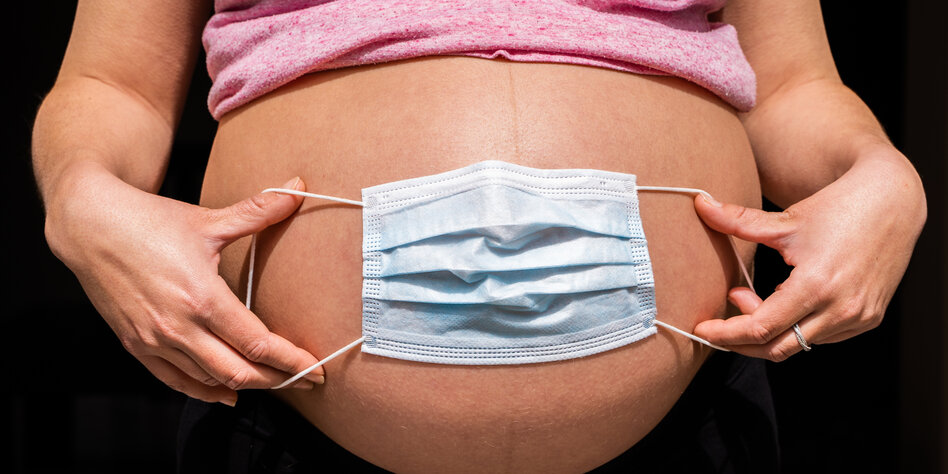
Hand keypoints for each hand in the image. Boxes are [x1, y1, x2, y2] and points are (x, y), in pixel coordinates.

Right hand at [44, 164, 324, 404]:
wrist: (89, 225)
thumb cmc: (148, 221)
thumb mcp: (208, 219)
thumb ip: (258, 211)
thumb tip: (298, 189)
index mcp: (201, 297)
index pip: (257, 343)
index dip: (290, 361)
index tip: (314, 370)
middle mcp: (178, 326)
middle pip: (238, 371)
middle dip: (276, 380)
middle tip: (301, 380)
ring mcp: (155, 340)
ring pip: (210, 381)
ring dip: (245, 385)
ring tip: (272, 380)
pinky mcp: (136, 345)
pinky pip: (176, 381)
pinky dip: (205, 391)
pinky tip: (225, 393)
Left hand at [691, 154, 925, 360]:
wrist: (893, 203)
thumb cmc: (837, 209)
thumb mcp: (785, 219)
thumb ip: (738, 220)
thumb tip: (700, 204)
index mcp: (816, 286)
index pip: (760, 328)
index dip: (726, 334)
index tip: (701, 330)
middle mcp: (841, 309)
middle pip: (777, 348)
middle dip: (741, 342)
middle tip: (719, 321)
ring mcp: (858, 318)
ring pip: (799, 345)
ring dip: (768, 331)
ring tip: (751, 296)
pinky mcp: (868, 319)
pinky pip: (821, 337)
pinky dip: (794, 328)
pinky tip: (783, 302)